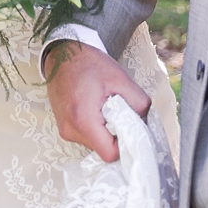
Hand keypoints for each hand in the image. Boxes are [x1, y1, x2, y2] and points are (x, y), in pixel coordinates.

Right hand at [43, 41, 148, 162]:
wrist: (63, 55)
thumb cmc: (90, 63)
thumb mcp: (120, 79)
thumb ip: (139, 103)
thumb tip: (145, 122)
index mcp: (83, 119)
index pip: (109, 153)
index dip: (125, 144)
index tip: (132, 129)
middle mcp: (71, 130)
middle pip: (103, 150)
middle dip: (117, 136)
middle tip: (122, 113)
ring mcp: (65, 131)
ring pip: (96, 145)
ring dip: (106, 132)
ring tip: (107, 107)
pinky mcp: (65, 128)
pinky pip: (88, 137)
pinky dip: (97, 128)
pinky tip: (98, 110)